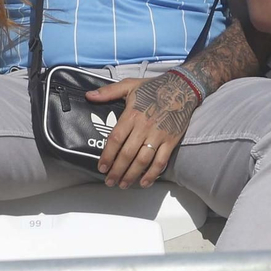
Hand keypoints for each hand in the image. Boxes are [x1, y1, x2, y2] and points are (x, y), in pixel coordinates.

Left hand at [88, 72, 198, 189]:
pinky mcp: (171, 141)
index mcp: (132, 114)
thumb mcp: (129, 85)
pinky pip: (161, 161)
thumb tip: (89, 96)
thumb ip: (108, 92)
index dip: (107, 156)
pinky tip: (144, 182)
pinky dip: (152, 174)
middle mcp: (144, 127)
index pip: (115, 139)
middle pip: (127, 154)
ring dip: (132, 175)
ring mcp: (159, 135)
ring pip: (142, 160)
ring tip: (123, 184)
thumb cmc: (154, 87)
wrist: (182, 87)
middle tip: (109, 181)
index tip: (101, 167)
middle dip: (116, 170)